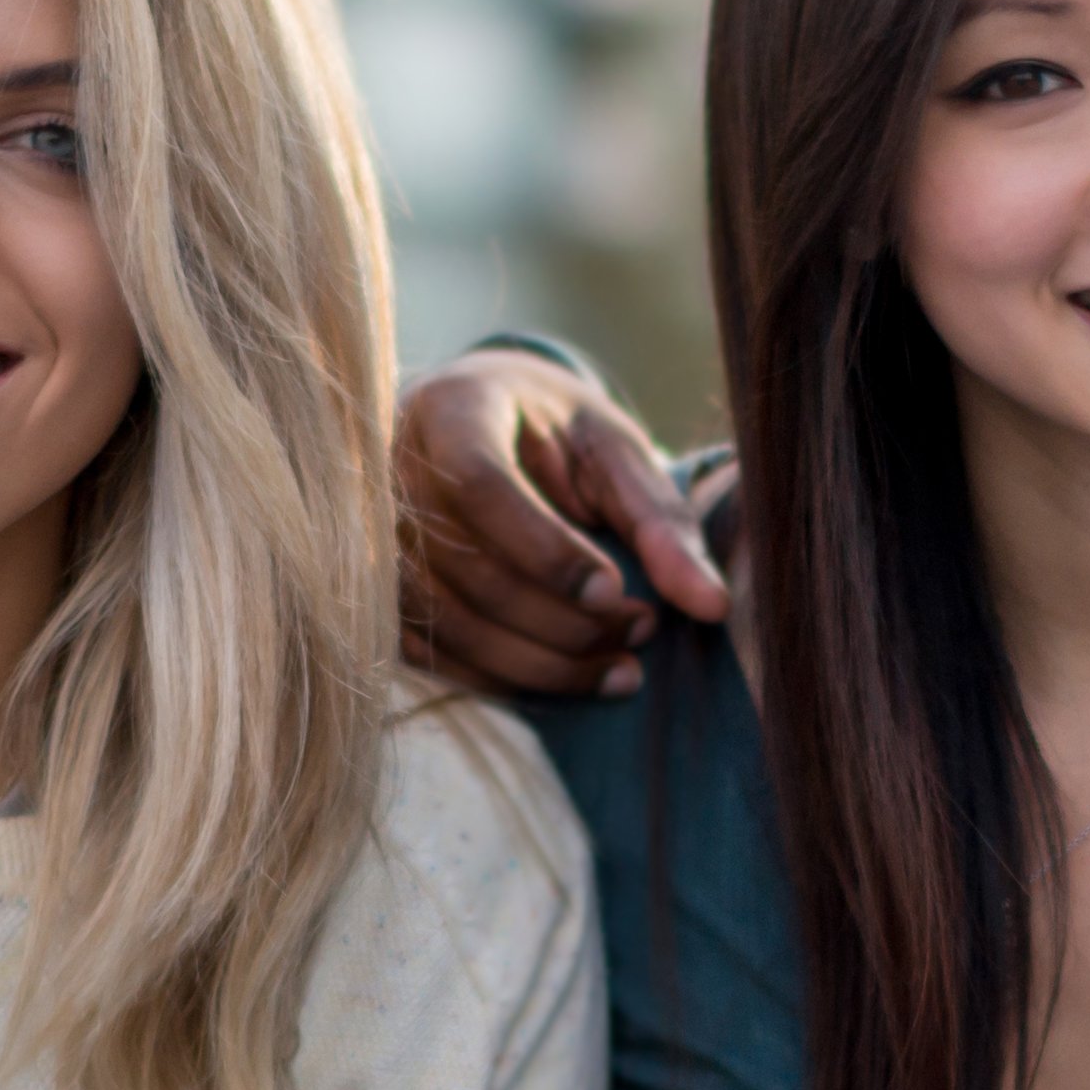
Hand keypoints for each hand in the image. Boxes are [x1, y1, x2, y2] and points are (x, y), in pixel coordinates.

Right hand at [402, 339, 724, 698]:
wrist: (485, 419)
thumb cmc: (558, 430)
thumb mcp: (616, 451)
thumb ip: (660, 519)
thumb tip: (713, 606)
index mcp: (452, 410)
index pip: (479, 485)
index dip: (546, 550)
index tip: (617, 592)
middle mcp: (396, 471)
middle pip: (467, 568)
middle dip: (562, 619)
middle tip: (644, 631)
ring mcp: (376, 536)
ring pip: (447, 623)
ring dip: (541, 664)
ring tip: (622, 668)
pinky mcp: (381, 590)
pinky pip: (432, 654)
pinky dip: (503, 680)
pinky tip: (570, 680)